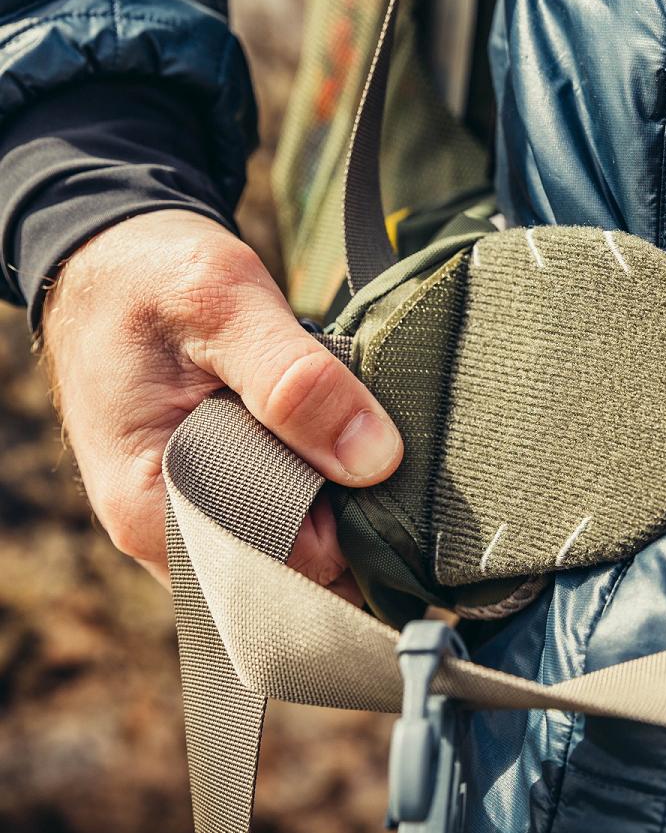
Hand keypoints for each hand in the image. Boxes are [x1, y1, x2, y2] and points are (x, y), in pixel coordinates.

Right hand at [41, 210, 401, 595]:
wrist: (108, 258)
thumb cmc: (150, 275)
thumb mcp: (224, 304)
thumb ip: (296, 381)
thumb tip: (375, 461)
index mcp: (151, 508)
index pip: (285, 568)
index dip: (350, 528)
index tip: (391, 473)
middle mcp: (163, 538)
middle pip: (292, 574)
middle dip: (351, 528)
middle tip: (389, 455)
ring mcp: (185, 525)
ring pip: (290, 555)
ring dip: (337, 509)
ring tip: (363, 443)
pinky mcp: (207, 503)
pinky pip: (278, 526)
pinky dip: (317, 496)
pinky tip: (337, 450)